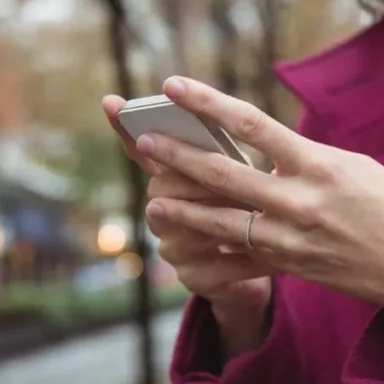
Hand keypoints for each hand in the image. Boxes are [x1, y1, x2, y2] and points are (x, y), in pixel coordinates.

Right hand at [101, 94, 270, 353]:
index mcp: (172, 180)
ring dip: (219, 219)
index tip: (112, 102)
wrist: (264, 268)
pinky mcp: (195, 280)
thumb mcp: (243, 173)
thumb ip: (223, 152)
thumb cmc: (252, 208)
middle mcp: (163, 213)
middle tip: (230, 175)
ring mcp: (174, 249)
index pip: (143, 151)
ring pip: (185, 230)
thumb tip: (215, 113)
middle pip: (162, 189)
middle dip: (195, 180)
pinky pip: (215, 268)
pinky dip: (243, 260)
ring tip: (253, 212)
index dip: (125, 129)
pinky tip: (271, 256)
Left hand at [138, 76, 383, 331]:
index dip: (206, 104)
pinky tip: (187, 250)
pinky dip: (213, 254)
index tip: (173, 86)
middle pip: (224, 175)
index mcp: (319, 165)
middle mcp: (301, 202)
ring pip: (222, 222)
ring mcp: (293, 240)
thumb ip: (307, 160)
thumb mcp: (356, 167)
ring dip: (182, 212)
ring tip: (153, 204)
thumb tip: (266, 153)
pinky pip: (241, 261)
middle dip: (177, 158)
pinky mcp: (292, 269)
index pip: (251, 125)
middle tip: (145, 143)